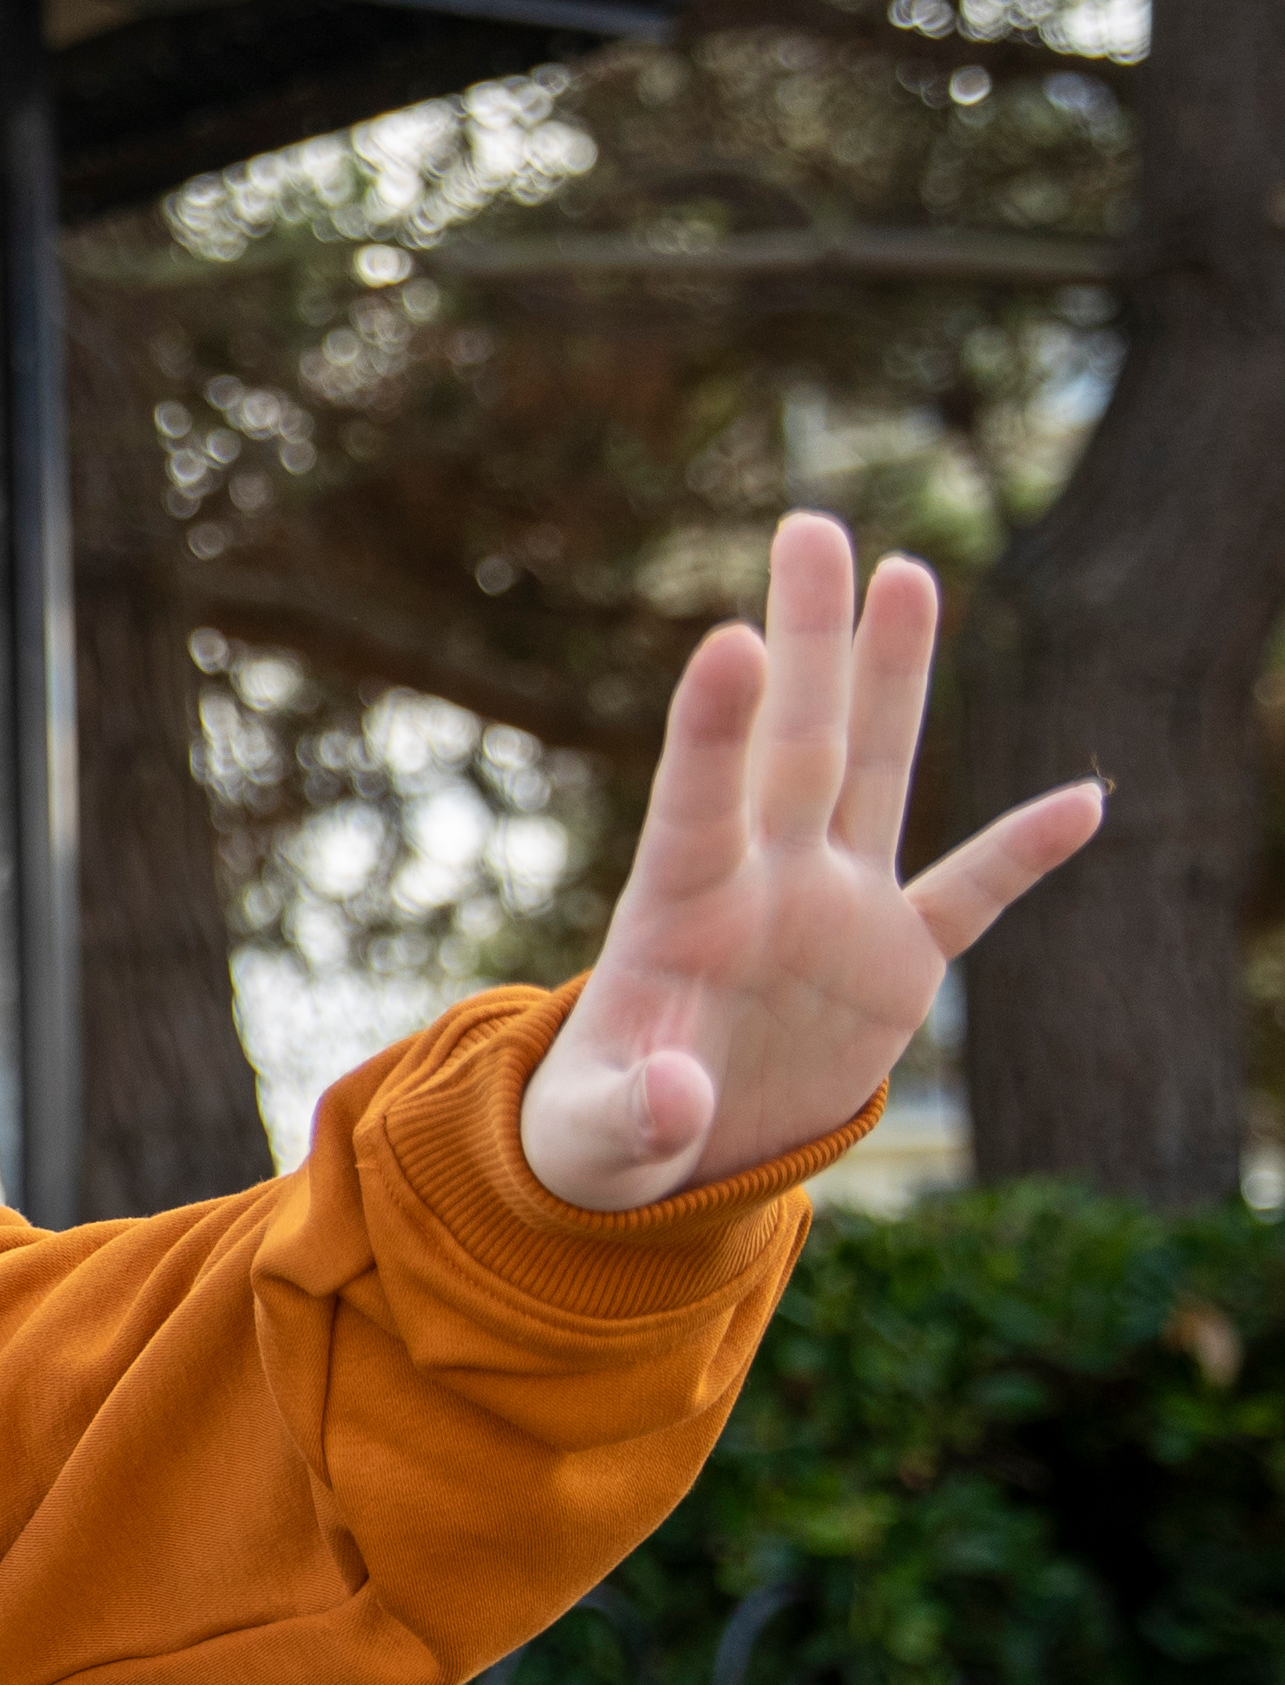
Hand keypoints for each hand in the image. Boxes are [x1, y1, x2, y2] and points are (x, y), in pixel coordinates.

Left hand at [521, 515, 1103, 1211]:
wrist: (663, 1160)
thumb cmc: (601, 1140)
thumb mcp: (597, 1145)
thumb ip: (633, 1115)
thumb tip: (678, 1099)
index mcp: (674, 917)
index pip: (695, 803)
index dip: (712, 727)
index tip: (730, 637)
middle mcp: (760, 886)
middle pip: (793, 744)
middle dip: (808, 640)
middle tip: (813, 524)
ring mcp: (832, 912)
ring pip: (872, 772)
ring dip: (893, 679)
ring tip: (908, 572)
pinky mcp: (893, 962)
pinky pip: (971, 896)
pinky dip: (1024, 854)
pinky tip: (1087, 798)